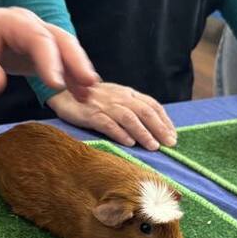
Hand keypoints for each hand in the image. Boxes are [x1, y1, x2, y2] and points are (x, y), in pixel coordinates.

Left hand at [0, 0, 97, 101]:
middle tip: (88, 84)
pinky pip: (64, 60)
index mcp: (16, 22)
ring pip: (68, 49)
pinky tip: (81, 94)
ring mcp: (42, 37)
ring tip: (89, 94)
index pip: (38, 40)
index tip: (56, 85)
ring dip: (80, 70)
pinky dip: (74, 76)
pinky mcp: (44, 51)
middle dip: (77, 62)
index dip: (50, 61)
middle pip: (62, 40)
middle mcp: (35, 26)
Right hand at [46, 83, 176, 150]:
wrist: (64, 91)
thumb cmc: (91, 99)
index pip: (151, 105)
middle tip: (169, 144)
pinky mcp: (91, 114)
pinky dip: (120, 133)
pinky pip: (108, 124)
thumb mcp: (114, 98)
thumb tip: (151, 125)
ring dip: (143, 133)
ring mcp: (105, 105)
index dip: (164, 120)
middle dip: (159, 128)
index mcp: (127, 93)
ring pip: (129, 118)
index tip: (173, 135)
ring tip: (153, 146)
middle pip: (144, 111)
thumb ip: (131, 108)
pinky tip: (129, 143)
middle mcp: (119, 97)